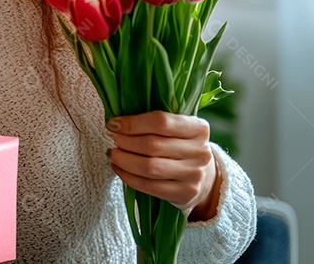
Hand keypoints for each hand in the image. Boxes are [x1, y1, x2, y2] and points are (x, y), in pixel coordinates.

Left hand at [106, 111, 221, 220]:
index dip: (132, 123)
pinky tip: (119, 168)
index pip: (160, 122)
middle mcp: (200, 151)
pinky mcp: (186, 193)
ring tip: (113, 154)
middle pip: (152, 145)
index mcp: (198, 128)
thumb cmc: (179, 145)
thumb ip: (152, 122)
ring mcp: (194, 174)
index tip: (112, 124)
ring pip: (148, 167)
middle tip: (113, 139)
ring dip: (123, 160)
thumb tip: (116, 123)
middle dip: (125, 141)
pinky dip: (128, 177)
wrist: (201, 175)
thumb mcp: (175, 129)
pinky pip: (149, 186)